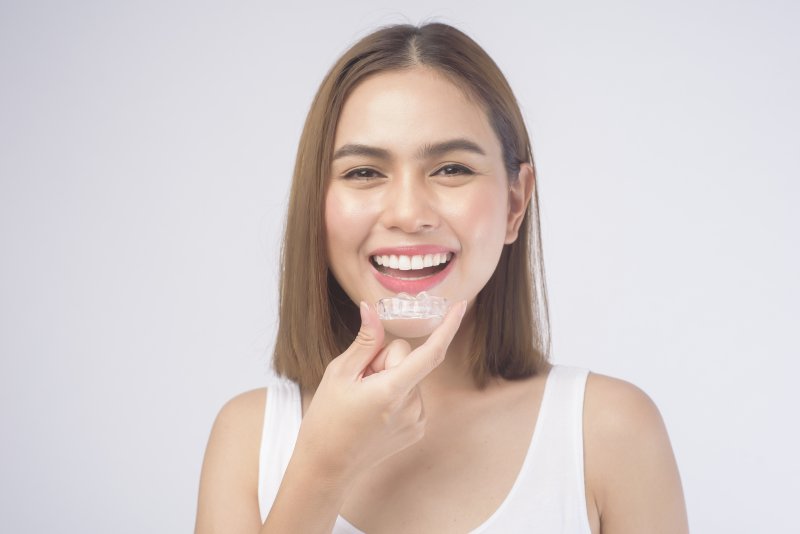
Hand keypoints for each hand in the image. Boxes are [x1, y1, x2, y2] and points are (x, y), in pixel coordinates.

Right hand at [294, 300, 466, 484]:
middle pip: (408, 359)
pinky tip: (374, 411)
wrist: (327, 466)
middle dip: (384, 360)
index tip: (460, 306)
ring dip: (389, 379)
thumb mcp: (339, 373)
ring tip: (364, 401)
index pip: (430, 353)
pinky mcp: (417, 429)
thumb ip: (365, 341)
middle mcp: (412, 407)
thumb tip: (371, 309)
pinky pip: (411, 394)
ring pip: (409, 376)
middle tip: (359, 381)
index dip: (448, 327)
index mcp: (392, 391)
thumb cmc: (327, 419)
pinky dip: (395, 394)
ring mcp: (417, 420)